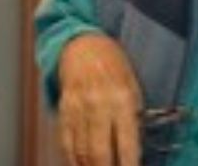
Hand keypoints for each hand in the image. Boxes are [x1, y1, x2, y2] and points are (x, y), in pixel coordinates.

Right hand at [57, 34, 141, 165]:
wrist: (81, 45)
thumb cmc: (113, 66)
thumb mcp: (133, 87)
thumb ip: (133, 117)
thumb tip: (134, 150)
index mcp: (122, 99)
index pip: (127, 143)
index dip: (129, 164)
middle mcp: (98, 106)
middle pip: (100, 152)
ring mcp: (77, 109)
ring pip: (81, 151)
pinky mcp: (63, 111)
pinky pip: (66, 142)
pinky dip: (73, 159)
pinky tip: (80, 165)